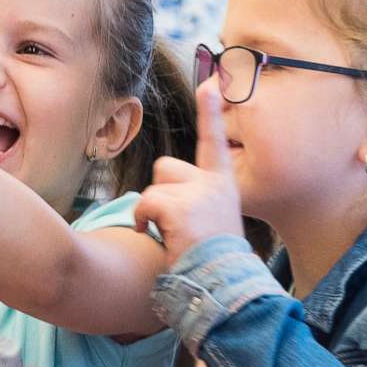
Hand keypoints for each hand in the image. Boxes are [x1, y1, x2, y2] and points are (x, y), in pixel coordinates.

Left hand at [132, 79, 244, 266]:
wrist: (222, 284)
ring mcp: (200, 192)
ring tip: (172, 236)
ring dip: (152, 212)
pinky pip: (146, 203)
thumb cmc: (212, 259)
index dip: (210, 111)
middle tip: (175, 224)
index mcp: (223, 183)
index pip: (214, 140)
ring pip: (153, 188)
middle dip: (160, 193)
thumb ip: (196, 199)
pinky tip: (158, 238)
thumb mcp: (212, 220)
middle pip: (165, 167)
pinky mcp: (182, 206)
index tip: (210, 83)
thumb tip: (162, 191)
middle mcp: (214, 182)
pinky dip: (143, 221)